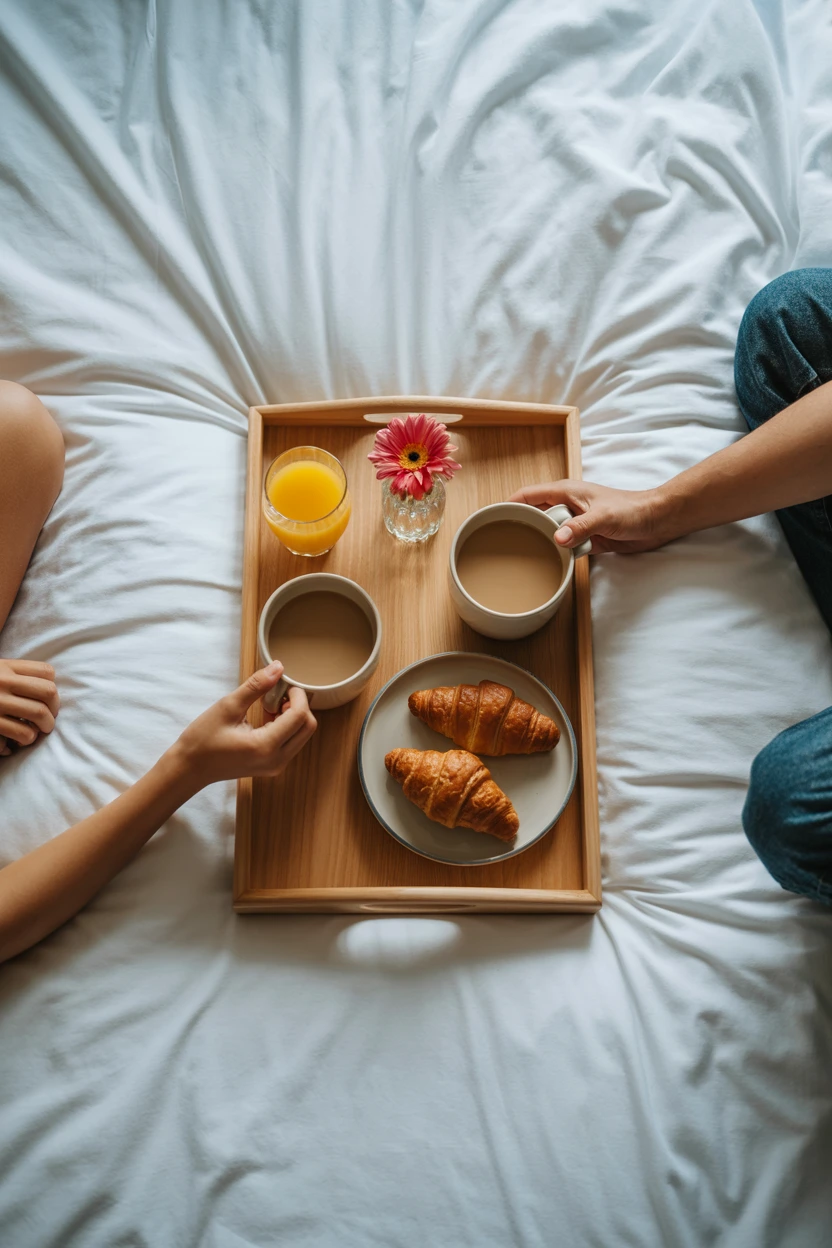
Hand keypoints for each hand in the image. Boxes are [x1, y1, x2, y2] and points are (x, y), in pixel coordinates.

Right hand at [0, 659, 59, 756]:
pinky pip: (21, 732)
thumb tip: (46, 691)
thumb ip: (13, 675)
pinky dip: (27, 738)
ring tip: (41, 731)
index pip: (45, 672)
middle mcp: (2, 681)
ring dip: (45, 726)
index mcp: (5, 667)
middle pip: (47, 692)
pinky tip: (23, 739)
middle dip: (55, 708)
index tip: (49, 700)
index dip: (52, 687)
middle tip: (50, 718)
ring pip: (38, 713)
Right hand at [173, 661, 316, 789]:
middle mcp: (276, 760)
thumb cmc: (203, 739)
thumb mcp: (228, 706)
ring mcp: (276, 766)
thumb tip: (278, 667)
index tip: (284, 684)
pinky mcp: (272, 766)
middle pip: (308, 727)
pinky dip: (286, 726)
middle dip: (299, 705)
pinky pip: (292, 742)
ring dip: (293, 715)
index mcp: (266, 746)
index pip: (300, 716)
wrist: (190, 768)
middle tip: (278, 693)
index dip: (297, 695)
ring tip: (268, 705)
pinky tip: (267, 717)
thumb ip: (256, 686)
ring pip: (302, 735)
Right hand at [510, 480, 676, 553]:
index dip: (509, 504)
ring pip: (547, 532)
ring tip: (518, 556)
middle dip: (519, 525)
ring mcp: (575, 522)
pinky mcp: (584, 538)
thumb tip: (556, 540)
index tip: (490, 517)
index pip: (528, 495)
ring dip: (538, 541)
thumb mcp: (603, 517)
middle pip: (534, 514)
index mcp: (566, 492)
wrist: (656, 521)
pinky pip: (563, 546)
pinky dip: (555, 553)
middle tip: (500, 543)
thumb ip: (580, 528)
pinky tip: (546, 564)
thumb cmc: (631, 510)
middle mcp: (567, 506)